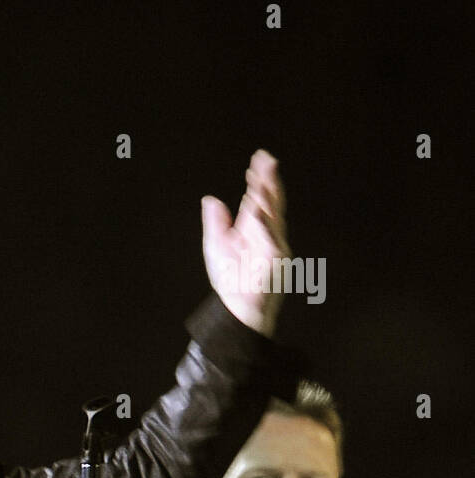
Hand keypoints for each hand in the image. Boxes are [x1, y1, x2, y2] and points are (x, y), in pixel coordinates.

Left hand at [201, 149, 288, 337]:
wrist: (236, 308)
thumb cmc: (229, 278)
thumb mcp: (216, 245)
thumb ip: (216, 223)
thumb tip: (211, 199)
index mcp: (253, 229)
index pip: (258, 199)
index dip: (258, 180)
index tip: (257, 160)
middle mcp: (267, 234)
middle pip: (270, 203)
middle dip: (269, 181)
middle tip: (266, 159)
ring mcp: (273, 247)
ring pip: (273, 218)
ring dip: (268, 198)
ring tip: (263, 179)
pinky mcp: (274, 263)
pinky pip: (270, 242)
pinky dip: (264, 227)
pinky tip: (258, 212)